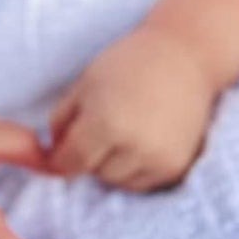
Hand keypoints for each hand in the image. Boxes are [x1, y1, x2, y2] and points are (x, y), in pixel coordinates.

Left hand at [45, 23, 218, 191]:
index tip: (61, 149)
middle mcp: (133, 147)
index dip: (60, 158)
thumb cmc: (129, 62)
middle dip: (89, 156)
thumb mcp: (85, 82)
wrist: (186, 56)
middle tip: (100, 127)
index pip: (70, 162)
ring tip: (123, 131)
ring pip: (118, 182)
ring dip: (112, 165)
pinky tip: (142, 140)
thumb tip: (52, 153)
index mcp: (105, 122)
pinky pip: (143, 182)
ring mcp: (157, 160)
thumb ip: (61, 119)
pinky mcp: (176, 167)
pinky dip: (136, 169)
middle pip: (94, 173)